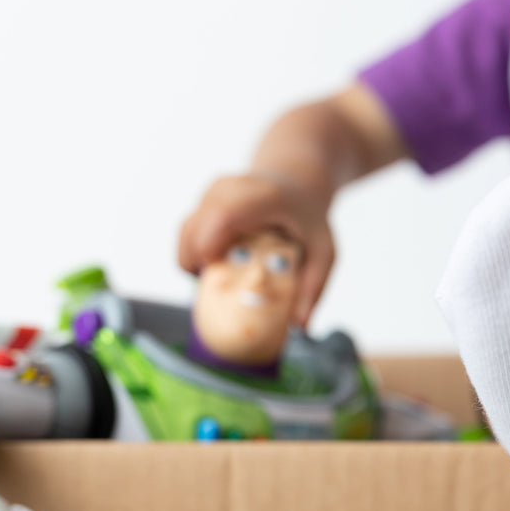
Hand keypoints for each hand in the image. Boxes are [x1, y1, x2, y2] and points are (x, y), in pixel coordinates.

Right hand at [179, 172, 335, 327]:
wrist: (294, 184)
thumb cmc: (309, 219)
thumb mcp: (324, 251)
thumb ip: (314, 287)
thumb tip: (300, 326)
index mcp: (262, 197)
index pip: (223, 216)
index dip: (208, 245)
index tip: (212, 273)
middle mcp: (229, 189)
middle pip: (195, 229)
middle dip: (200, 266)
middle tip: (224, 288)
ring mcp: (211, 193)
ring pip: (185, 234)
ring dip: (196, 263)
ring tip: (227, 276)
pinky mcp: (200, 201)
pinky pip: (186, 234)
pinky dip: (196, 255)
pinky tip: (221, 264)